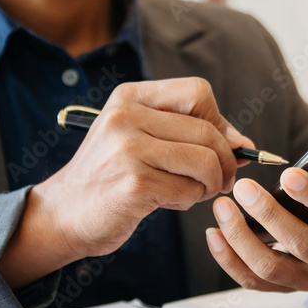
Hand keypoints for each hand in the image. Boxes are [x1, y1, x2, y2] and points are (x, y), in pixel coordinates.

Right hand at [0, 78, 252, 287]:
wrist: (63, 214)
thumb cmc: (111, 178)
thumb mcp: (143, 140)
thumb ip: (189, 134)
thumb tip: (244, 143)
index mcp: (130, 97)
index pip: (198, 92)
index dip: (219, 122)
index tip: (221, 147)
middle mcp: (126, 116)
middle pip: (208, 131)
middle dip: (225, 162)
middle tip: (220, 182)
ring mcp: (128, 149)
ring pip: (205, 161)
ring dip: (210, 184)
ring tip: (193, 192)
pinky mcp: (134, 184)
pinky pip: (190, 190)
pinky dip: (189, 201)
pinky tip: (168, 202)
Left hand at [206, 152, 307, 291]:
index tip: (287, 175)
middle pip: (302, 245)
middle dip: (270, 215)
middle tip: (244, 188)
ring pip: (272, 268)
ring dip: (242, 238)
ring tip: (223, 207)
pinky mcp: (283, 289)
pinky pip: (252, 282)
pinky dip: (229, 259)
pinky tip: (215, 233)